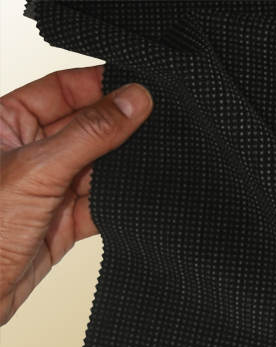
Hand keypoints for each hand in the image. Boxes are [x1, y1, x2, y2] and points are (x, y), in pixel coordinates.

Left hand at [0, 66, 152, 325]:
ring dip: (121, 171)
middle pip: (83, 130)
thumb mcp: (38, 170)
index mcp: (3, 122)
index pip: (60, 90)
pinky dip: (118, 206)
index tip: (138, 88)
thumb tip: (131, 102)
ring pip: (95, 170)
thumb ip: (89, 135)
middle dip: (118, 131)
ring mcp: (44, 190)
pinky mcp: (59, 226)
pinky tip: (136, 201)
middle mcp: (24, 153)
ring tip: (150, 165)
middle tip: (155, 126)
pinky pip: (98, 208)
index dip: (99, 86)